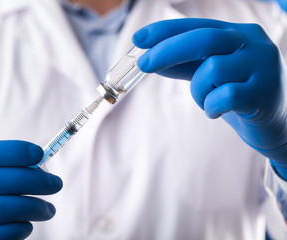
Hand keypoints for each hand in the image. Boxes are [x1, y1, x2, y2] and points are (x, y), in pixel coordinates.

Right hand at [0, 140, 62, 239]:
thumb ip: (3, 171)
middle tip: (56, 184)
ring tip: (49, 209)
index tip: (40, 153)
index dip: (15, 151)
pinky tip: (27, 225)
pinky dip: (20, 228)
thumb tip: (40, 168)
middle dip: (34, 180)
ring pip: (0, 208)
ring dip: (33, 207)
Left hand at [133, 18, 286, 176]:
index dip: (165, 31)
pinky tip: (216, 111)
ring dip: (198, 91)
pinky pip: (223, 96)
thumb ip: (184, 65)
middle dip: (167, 51)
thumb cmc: (236, 94)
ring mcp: (262, 66)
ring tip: (207, 101)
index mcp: (238, 34)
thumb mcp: (208, 75)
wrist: (272, 123)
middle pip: (203, 39)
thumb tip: (149, 59)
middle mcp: (253, 43)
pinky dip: (210, 107)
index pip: (197, 26)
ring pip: (211, 70)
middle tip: (143, 65)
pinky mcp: (264, 93)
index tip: (138, 38)